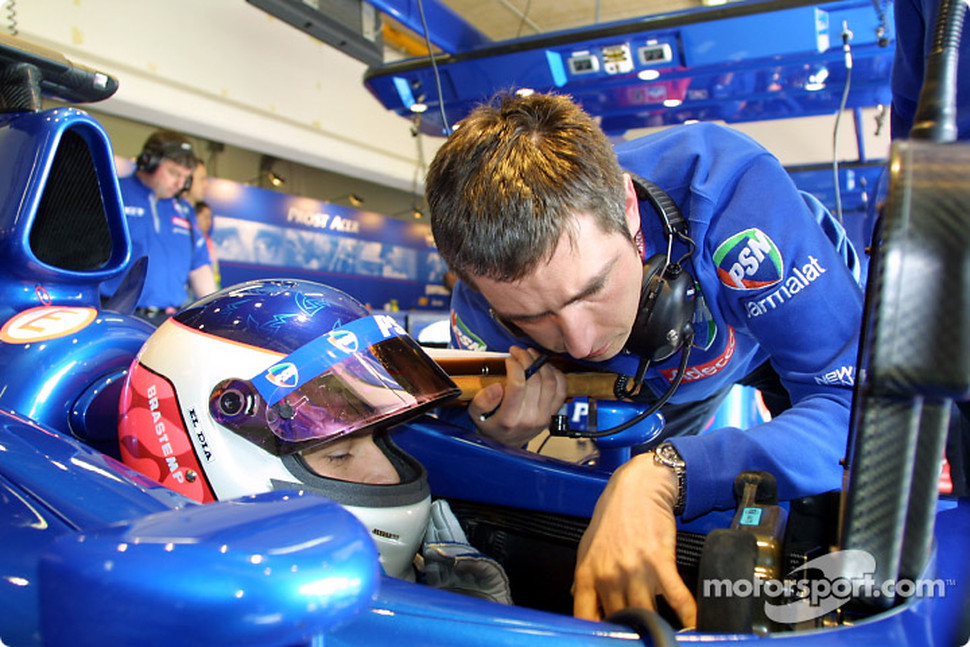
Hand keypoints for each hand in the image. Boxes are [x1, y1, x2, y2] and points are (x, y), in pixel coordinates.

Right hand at [468, 346, 565, 446]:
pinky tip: (545, 367)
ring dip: (542, 363)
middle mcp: (529, 419)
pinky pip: (561, 390)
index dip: (515, 366)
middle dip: (527, 359)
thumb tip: (497, 387)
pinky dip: (556, 374)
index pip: (518, 385)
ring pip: (550, 382)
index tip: (508, 359)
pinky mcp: (552, 414)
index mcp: (509, 419)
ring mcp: (544, 417)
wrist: (506, 444)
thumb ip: (482, 401)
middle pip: (535, 380)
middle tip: (519, 352)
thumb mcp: (476, 415)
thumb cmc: (491, 425)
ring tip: (531, 355)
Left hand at [573, 453, 696, 627]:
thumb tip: (576, 596)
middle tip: (640, 633)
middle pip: (620, 620)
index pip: (584, 617)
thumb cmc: (613, 515)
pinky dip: (688, 616)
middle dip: (631, 630)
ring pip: (647, 615)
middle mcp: (609, 576)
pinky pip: (677, 599)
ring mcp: (635, 571)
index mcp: (587, 573)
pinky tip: (694, 626)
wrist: (638, 488)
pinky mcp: (660, 563)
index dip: (595, 634)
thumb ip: (583, 576)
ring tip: (664, 635)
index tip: (608, 639)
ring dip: (657, 627)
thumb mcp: (588, 545)